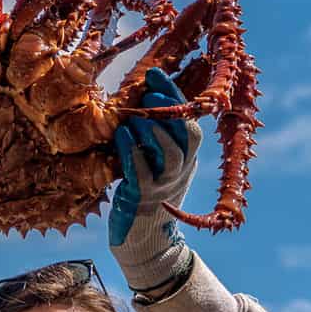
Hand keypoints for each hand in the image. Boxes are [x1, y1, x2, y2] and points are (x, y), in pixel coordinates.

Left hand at [109, 67, 202, 290]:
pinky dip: (133, 151)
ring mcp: (165, 184)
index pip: (188, 119)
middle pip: (188, 135)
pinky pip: (143, 172)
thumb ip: (151, 132)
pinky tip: (122, 136)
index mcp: (186, 156)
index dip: (173, 95)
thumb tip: (138, 95)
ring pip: (170, 153)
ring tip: (135, 117)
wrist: (144, 238)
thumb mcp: (154, 159)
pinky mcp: (145, 197)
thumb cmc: (143, 190)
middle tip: (149, 95)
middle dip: (170, 110)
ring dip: (153, 131)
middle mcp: (181, 169)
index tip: (155, 73)